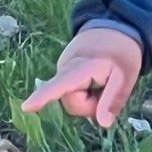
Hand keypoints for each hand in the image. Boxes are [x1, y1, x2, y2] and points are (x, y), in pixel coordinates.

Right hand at [21, 26, 144, 128]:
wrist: (113, 28)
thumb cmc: (121, 51)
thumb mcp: (125, 76)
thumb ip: (113, 100)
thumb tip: (103, 123)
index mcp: (80, 68)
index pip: (58, 85)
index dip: (42, 98)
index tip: (26, 107)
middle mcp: (65, 69)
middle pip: (72, 104)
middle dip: (91, 105)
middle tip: (109, 88)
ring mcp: (62, 71)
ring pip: (73, 100)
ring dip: (90, 99)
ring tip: (102, 82)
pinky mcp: (64, 74)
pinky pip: (72, 93)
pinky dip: (86, 93)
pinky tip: (95, 81)